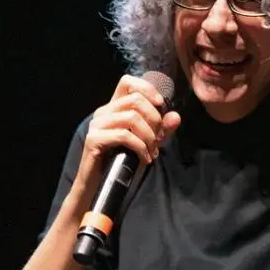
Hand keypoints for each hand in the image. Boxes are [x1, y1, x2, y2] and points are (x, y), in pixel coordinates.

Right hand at [74, 74, 181, 196]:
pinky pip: (124, 135)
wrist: (99, 187)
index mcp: (113, 108)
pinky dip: (140, 147)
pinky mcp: (94, 140)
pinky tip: (144, 158)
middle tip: (158, 139)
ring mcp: (97, 125)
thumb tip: (176, 116)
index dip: (146, 88)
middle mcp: (103, 112)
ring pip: (131, 117)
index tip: (160, 104)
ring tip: (152, 151)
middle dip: (154, 119)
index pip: (127, 82)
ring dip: (148, 136)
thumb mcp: (146, 143)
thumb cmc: (121, 162)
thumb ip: (160, 130)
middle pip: (135, 100)